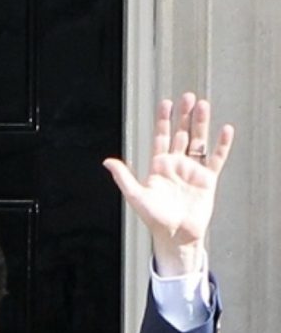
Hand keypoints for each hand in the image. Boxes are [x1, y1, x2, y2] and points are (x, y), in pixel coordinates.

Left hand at [103, 93, 234, 275]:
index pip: (161, 137)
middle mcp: (176, 164)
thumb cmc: (154, 218)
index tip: (165, 103)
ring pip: (198, 141)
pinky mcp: (208, 179)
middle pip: (181, 134)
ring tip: (203, 105)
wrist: (175, 235)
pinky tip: (225, 130)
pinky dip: (221, 144)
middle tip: (187, 97)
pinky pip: (216, 158)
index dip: (163, 120)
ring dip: (201, 124)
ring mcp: (192, 170)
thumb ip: (123, 177)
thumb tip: (107, 161)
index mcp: (158, 165)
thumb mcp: (136, 196)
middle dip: (183, 116)